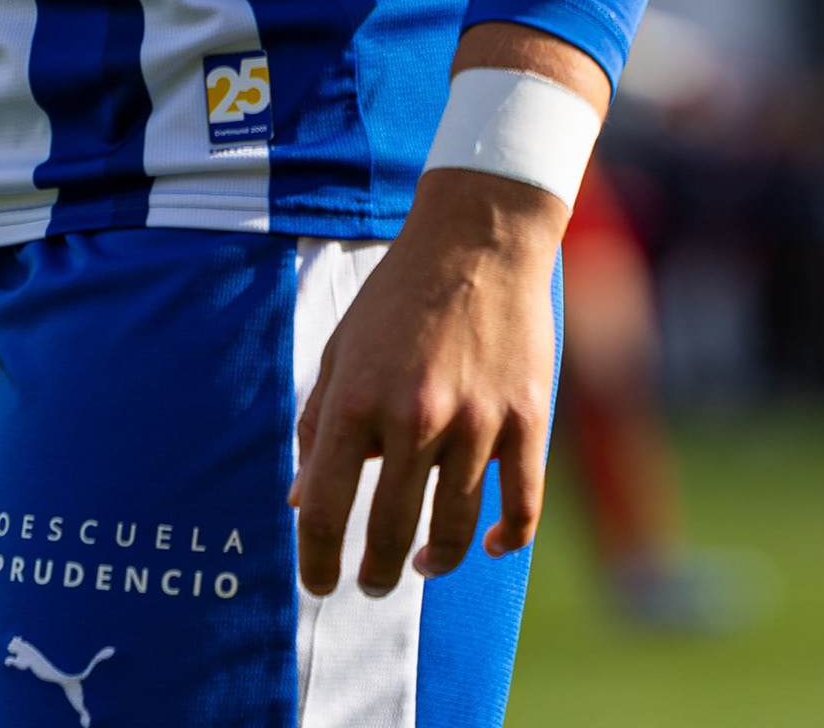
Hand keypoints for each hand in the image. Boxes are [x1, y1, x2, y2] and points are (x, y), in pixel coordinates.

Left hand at [291, 169, 565, 599]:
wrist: (477, 239)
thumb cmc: (399, 296)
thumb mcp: (341, 350)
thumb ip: (316, 425)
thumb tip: (297, 499)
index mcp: (357, 399)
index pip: (324, 507)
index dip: (316, 559)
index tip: (320, 584)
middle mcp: (413, 416)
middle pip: (390, 529)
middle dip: (376, 572)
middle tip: (371, 584)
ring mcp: (475, 421)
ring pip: (454, 528)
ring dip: (435, 562)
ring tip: (422, 567)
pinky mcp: (526, 420)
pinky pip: (521, 506)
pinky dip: (508, 539)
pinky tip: (493, 547)